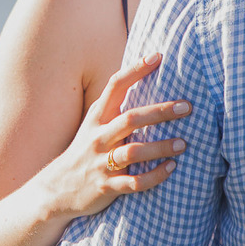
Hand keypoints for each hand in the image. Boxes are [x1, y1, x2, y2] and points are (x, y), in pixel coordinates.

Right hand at [42, 53, 190, 218]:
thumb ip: (114, 107)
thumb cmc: (85, 151)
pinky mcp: (106, 186)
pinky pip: (134, 182)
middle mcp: (99, 137)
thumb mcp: (94, 125)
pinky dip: (154, 176)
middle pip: (130, 119)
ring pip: (133, 152)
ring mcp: (101, 162)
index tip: (158, 57)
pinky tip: (171, 168)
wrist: (58, 188)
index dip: (135, 70)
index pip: (115, 86)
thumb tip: (144, 82)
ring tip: (183, 143)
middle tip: (186, 106)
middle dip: (160, 111)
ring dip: (160, 147)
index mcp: (97, 117)